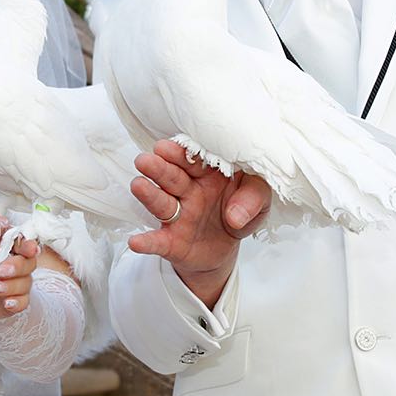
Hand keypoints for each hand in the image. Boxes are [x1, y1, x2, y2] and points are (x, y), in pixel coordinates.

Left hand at [0, 236, 40, 319]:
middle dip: (17, 266)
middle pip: (28, 262)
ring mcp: (19, 283)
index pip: (23, 242)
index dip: (27, 245)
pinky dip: (16, 303)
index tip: (27, 249)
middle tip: (1, 269)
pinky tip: (7, 303)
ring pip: (25, 283)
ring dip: (11, 285)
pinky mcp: (16, 301)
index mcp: (10, 247)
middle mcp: (19, 263)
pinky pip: (23, 303)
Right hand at [125, 141, 271, 307]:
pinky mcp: (172, 242)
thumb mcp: (260, 200)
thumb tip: (235, 216)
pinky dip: (146, 242)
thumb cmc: (241, 211)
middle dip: (158, 168)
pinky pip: (158, 242)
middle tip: (145, 160)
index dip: (181, 153)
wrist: (226, 247)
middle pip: (172, 177)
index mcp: (209, 174)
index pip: (194, 159)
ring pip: (162, 203)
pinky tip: (135, 242)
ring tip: (138, 185)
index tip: (167, 148)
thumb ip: (253, 198)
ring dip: (149, 194)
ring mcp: (179, 216)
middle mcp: (189, 191)